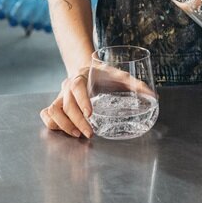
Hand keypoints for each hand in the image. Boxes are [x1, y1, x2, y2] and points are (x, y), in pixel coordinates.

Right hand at [40, 64, 157, 138]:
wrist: (86, 67)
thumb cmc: (104, 74)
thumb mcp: (119, 75)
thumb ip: (135, 84)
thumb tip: (154, 95)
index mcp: (82, 75)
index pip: (77, 87)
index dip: (82, 100)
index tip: (90, 114)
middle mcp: (67, 86)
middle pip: (66, 104)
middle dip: (77, 121)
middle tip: (90, 134)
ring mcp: (60, 95)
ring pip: (53, 110)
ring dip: (64, 125)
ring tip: (78, 135)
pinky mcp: (56, 104)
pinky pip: (47, 114)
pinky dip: (52, 124)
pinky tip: (65, 131)